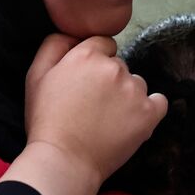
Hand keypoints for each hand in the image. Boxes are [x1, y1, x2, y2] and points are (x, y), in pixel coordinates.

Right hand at [23, 34, 167, 183]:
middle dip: (109, 80)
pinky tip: (133, 120)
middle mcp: (115, 68)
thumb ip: (54, 45)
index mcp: (88, 55)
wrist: (63, 160)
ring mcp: (134, 90)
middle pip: (119, 65)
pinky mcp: (149, 113)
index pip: (104, 44)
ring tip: (108, 119)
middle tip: (92, 105)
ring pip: (137, 84)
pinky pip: (159, 102)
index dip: (93, 63)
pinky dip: (149, 109)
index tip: (86, 83)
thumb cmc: (47, 120)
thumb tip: (73, 34)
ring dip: (127, 96)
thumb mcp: (36, 76)